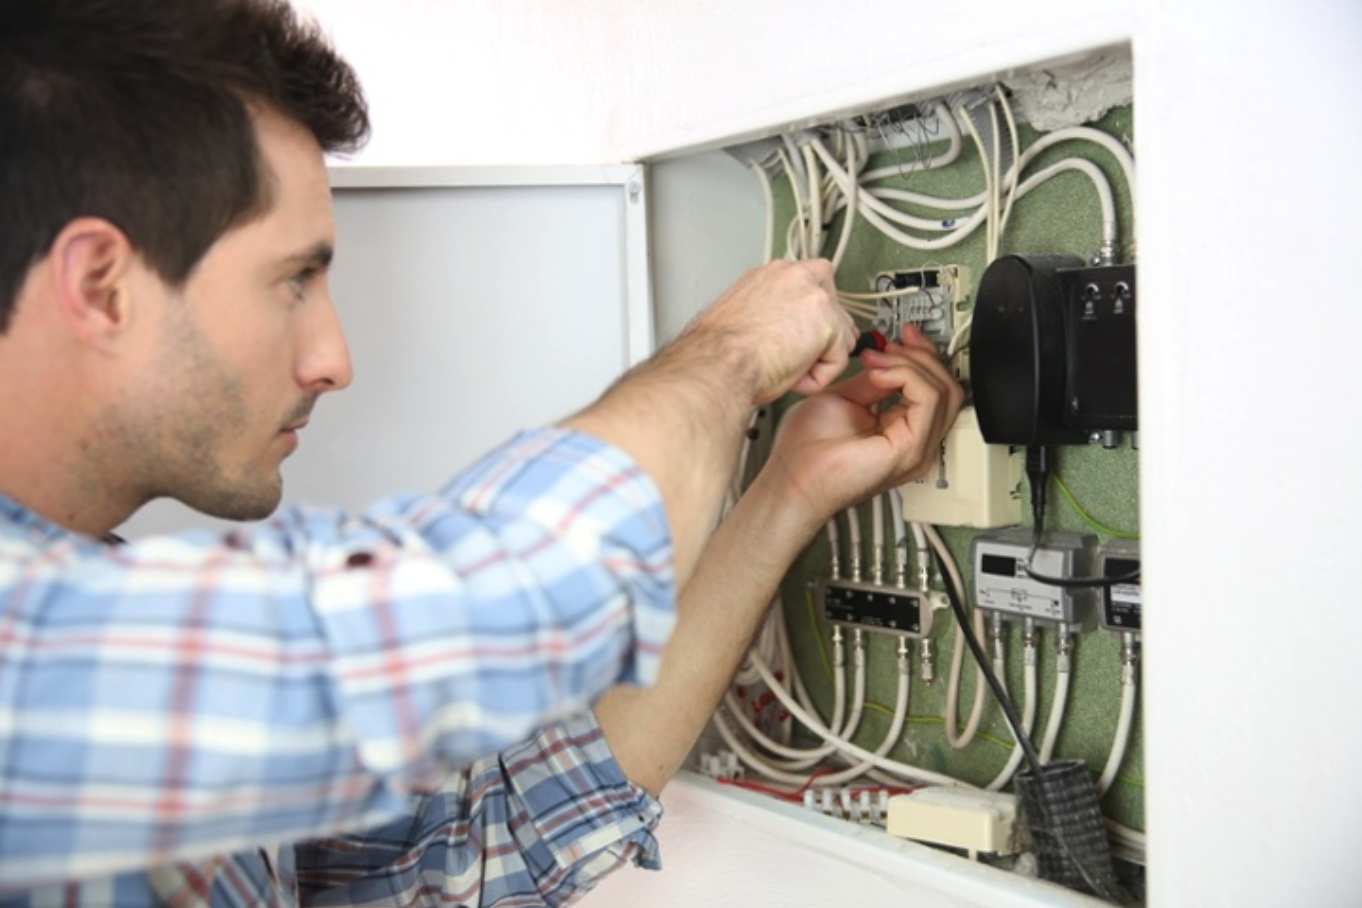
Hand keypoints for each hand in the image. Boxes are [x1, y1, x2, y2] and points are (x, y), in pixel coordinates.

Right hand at [677, 259, 856, 405]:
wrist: (718, 363)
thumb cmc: (719, 352)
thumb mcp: (738, 320)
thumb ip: (767, 315)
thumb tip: (778, 332)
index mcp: (768, 276)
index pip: (808, 282)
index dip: (809, 314)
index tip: (802, 332)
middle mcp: (792, 277)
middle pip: (833, 302)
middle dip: (825, 335)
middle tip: (802, 359)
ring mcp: (813, 296)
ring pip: (840, 333)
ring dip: (819, 358)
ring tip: (788, 370)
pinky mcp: (828, 321)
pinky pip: (839, 358)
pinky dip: (819, 377)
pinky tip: (793, 378)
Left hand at [754, 325, 963, 526]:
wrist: (791, 476)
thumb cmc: (807, 450)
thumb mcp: (845, 397)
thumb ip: (872, 380)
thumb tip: (886, 357)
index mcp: (903, 431)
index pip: (936, 388)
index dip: (923, 356)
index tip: (903, 336)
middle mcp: (916, 442)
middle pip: (947, 387)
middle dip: (921, 356)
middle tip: (892, 344)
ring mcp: (917, 448)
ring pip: (943, 391)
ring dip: (910, 365)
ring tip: (877, 363)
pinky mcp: (910, 449)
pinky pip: (930, 400)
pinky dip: (907, 377)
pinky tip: (879, 375)